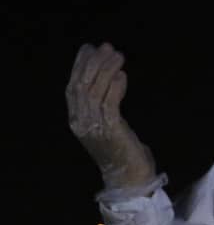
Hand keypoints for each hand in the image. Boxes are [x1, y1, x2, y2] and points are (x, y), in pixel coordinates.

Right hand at [66, 43, 156, 190]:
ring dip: (106, 71)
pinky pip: (109, 104)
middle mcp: (80, 122)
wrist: (130, 178)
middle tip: (106, 47)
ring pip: (94, 92)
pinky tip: (123, 75)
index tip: (89, 48)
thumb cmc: (123, 149)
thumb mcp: (110, 123)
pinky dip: (115, 87)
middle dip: (93, 63)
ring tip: (118, 55)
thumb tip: (113, 75)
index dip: (79, 66)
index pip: (72, 88)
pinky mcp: (110, 130)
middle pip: (81, 86)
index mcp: (77, 120)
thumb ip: (106, 103)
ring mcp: (93, 127)